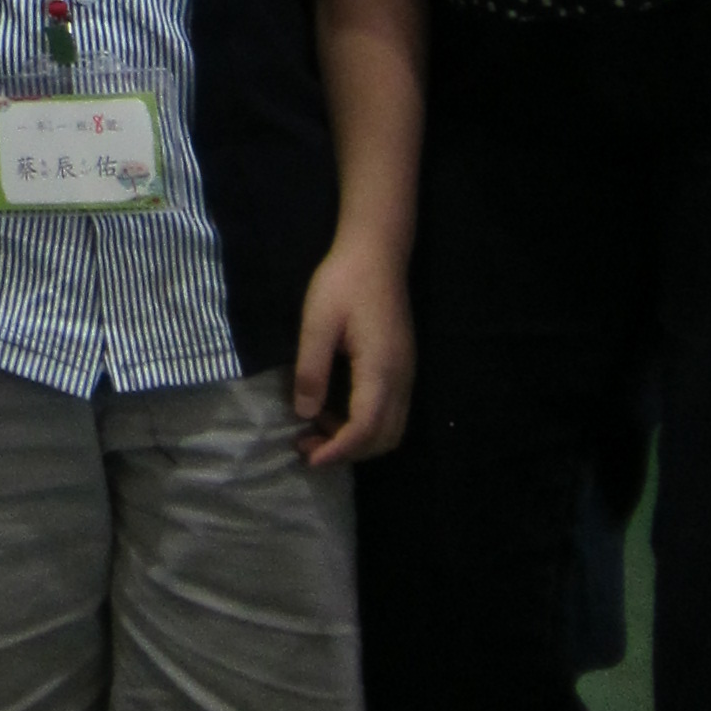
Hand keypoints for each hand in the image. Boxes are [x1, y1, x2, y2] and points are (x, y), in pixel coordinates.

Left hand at [292, 239, 416, 464]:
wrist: (377, 253)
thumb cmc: (343, 282)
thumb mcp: (317, 322)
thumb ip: (311, 370)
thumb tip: (304, 413)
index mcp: (380, 370)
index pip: (365, 429)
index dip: (338, 450)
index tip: (309, 458)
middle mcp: (401, 379)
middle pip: (384, 439)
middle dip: (347, 452)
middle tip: (306, 445)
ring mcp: (405, 374)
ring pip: (390, 429)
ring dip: (356, 440)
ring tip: (315, 428)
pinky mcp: (402, 368)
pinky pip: (390, 412)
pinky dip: (364, 424)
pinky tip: (333, 409)